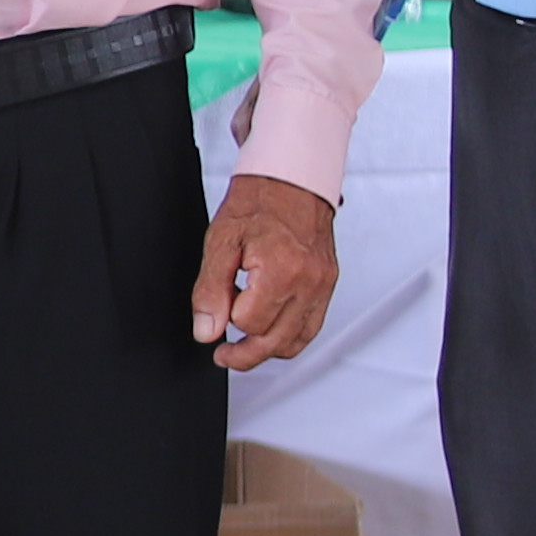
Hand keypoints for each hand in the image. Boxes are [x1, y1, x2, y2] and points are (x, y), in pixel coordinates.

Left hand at [190, 172, 336, 367]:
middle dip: (245, 354)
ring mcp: (323, 285)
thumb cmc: (257, 202)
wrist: (290, 180)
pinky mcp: (328, 285)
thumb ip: (210, 291)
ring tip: (243, 346)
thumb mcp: (220, 243)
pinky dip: (289, 336)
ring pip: (297, 341)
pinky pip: (312, 326)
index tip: (217, 309)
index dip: (227, 321)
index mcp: (282, 269)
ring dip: (268, 350)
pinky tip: (269, 331)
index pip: (251, 323)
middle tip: (223, 355)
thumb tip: (207, 331)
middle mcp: (310, 281)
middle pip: (277, 342)